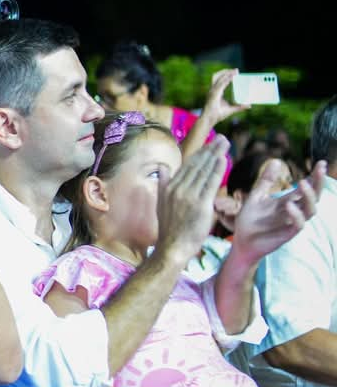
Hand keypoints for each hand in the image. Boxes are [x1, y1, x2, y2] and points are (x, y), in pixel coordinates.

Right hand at [154, 136, 229, 265]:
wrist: (172, 247)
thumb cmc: (169, 229)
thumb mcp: (161, 204)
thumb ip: (163, 183)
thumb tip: (162, 167)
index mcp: (169, 188)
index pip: (187, 166)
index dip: (200, 153)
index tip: (210, 144)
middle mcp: (178, 189)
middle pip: (196, 164)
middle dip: (210, 149)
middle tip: (222, 138)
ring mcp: (189, 196)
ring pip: (204, 170)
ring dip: (216, 155)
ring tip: (225, 143)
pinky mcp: (200, 204)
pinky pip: (210, 183)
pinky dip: (217, 169)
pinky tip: (223, 159)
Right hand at [200, 69, 249, 125]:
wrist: (209, 120)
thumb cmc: (217, 115)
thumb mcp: (231, 109)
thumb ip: (239, 107)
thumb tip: (249, 106)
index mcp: (215, 92)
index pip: (220, 81)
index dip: (226, 75)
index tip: (235, 72)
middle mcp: (213, 90)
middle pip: (217, 76)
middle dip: (226, 71)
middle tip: (236, 70)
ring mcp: (212, 91)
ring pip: (219, 77)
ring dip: (227, 73)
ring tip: (235, 71)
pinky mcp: (214, 93)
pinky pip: (221, 84)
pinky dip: (227, 79)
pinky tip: (233, 77)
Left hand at [230, 159, 325, 262]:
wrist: (241, 241)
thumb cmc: (249, 220)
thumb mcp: (256, 196)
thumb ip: (266, 181)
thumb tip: (276, 161)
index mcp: (287, 201)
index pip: (306, 187)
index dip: (315, 176)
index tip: (321, 163)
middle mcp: (293, 211)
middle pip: (314, 196)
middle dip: (318, 182)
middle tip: (320, 168)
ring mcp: (291, 223)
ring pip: (310, 210)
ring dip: (309, 196)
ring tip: (303, 182)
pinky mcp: (287, 234)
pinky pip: (298, 225)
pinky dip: (296, 214)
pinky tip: (289, 204)